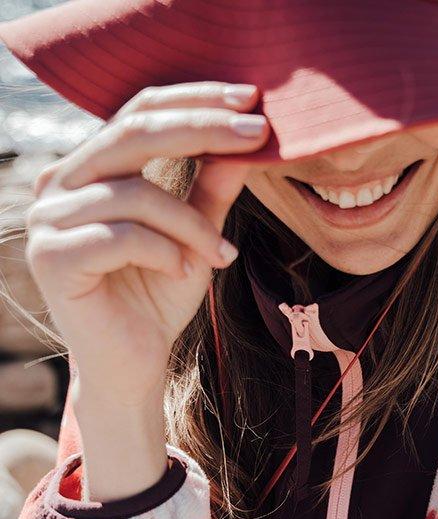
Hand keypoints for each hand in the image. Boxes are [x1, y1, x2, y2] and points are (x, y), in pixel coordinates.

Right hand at [24, 81, 270, 406]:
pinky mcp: (52, 258)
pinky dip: (164, 253)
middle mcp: (60, 184)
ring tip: (219, 257)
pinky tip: (182, 273)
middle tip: (256, 136)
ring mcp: (48, 220)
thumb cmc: (159, 299)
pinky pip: (122, 237)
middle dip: (202, 130)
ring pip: (135, 195)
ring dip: (191, 225)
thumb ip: (212, 187)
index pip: (138, 111)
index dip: (194, 100)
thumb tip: (248, 134)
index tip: (251, 100)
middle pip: (133, 133)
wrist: (132, 366)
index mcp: (90, 168)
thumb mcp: (195, 235)